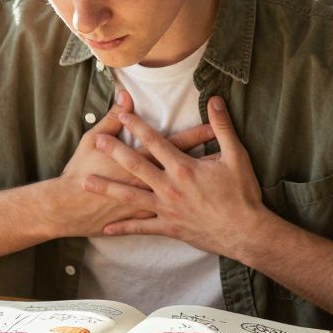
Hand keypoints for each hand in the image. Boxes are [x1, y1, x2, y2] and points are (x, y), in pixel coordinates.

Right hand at [46, 90, 217, 238]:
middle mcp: (152, 183)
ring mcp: (151, 204)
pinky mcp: (145, 219)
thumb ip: (111, 120)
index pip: (175, 144)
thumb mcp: (93, 140)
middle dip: (207, 156)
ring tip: (223, 177)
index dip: (195, 134)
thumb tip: (125, 97)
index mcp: (143, 162)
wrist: (69, 208)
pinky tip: (202, 211)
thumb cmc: (79, 172)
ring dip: (202, 184)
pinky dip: (188, 212)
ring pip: (184, 193)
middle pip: (185, 166)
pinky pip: (171, 216)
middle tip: (229, 150)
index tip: (214, 126)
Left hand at [85, 95, 281, 258]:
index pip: (155, 142)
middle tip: (96, 140)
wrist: (246, 232)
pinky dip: (123, 228)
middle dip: (114, 151)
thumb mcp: (237, 156)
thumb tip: (215, 100)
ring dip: (107, 188)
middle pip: (135, 166)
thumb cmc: (243, 194)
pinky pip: (141, 228)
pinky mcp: (169, 228)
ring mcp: (166, 209)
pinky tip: (106, 228)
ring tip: (86, 181)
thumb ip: (223, 127)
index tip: (122, 115)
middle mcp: (169, 187)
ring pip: (130, 196)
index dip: (137, 127)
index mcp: (183, 168)